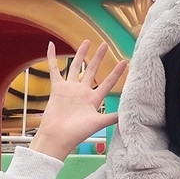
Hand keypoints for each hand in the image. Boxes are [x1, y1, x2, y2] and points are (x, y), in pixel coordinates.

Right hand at [29, 40, 127, 161]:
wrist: (58, 137)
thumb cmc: (77, 133)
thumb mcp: (99, 123)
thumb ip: (113, 117)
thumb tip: (129, 115)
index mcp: (93, 99)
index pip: (108, 83)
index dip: (116, 73)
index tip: (124, 61)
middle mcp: (82, 92)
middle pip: (92, 71)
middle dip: (98, 58)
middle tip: (104, 45)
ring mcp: (69, 89)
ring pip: (76, 67)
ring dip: (80, 54)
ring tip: (87, 41)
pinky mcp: (57, 88)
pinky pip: (54, 69)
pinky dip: (51, 57)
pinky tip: (50, 45)